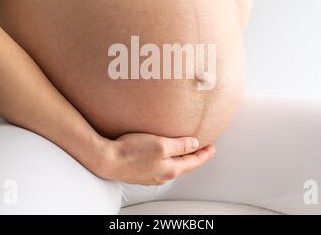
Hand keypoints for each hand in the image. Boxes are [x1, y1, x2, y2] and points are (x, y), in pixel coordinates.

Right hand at [100, 132, 215, 184]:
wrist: (107, 160)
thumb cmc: (132, 151)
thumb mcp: (161, 144)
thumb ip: (180, 145)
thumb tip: (194, 144)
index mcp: (171, 169)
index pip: (194, 162)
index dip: (205, 154)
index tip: (212, 147)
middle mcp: (163, 176)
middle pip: (185, 166)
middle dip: (195, 157)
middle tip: (204, 149)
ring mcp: (152, 176)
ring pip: (173, 167)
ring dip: (182, 159)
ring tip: (187, 150)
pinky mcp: (142, 173)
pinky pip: (162, 166)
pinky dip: (169, 160)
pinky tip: (166, 155)